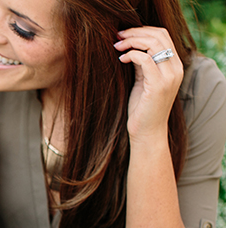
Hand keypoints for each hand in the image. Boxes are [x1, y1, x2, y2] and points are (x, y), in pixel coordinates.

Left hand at [115, 26, 183, 145]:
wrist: (147, 132)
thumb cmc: (142, 108)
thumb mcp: (143, 80)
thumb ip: (142, 64)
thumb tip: (132, 47)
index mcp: (174, 66)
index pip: (163, 35)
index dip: (143, 30)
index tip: (124, 34)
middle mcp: (176, 69)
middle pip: (159, 36)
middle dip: (136, 32)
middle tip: (118, 36)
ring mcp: (169, 77)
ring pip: (153, 44)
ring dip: (132, 41)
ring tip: (117, 46)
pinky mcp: (158, 85)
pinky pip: (145, 60)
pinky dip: (131, 55)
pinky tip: (121, 59)